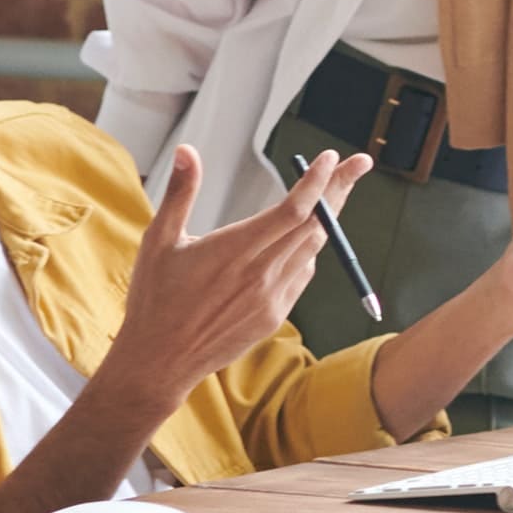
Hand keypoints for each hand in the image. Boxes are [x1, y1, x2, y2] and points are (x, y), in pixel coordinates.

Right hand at [101, 141, 362, 411]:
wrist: (161, 361)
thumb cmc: (154, 299)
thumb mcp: (159, 241)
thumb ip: (180, 193)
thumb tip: (188, 151)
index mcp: (235, 251)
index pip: (293, 210)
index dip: (317, 182)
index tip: (330, 158)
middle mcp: (261, 274)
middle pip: (315, 224)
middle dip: (339, 189)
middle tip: (358, 163)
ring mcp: (272, 298)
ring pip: (313, 249)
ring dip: (327, 218)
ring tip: (335, 192)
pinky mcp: (274, 316)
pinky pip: (302, 275)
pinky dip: (308, 251)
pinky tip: (303, 239)